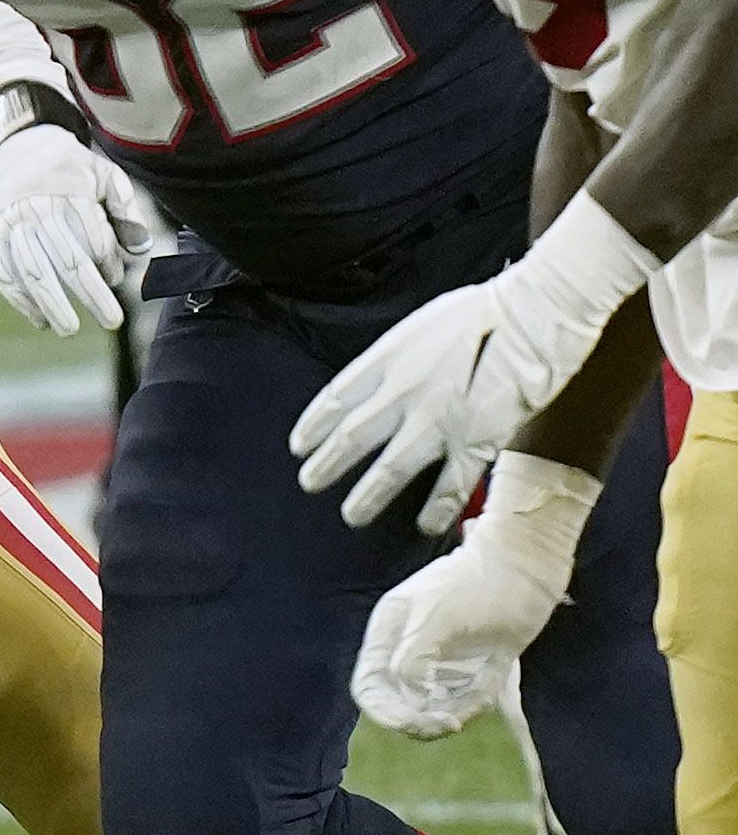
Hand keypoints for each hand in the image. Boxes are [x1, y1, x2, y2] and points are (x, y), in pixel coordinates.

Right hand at [0, 121, 159, 335]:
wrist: (20, 149)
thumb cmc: (72, 168)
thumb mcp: (105, 174)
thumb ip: (126, 209)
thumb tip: (142, 249)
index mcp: (70, 193)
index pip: (93, 238)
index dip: (109, 262)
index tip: (116, 278)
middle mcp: (37, 210)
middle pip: (66, 259)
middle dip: (90, 294)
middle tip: (112, 321)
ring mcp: (12, 224)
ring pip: (32, 270)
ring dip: (51, 303)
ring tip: (68, 329)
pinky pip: (3, 271)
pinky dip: (19, 298)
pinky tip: (38, 319)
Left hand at [294, 271, 606, 534]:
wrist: (535, 310)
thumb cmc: (488, 308)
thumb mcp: (424, 325)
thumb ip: (402, 358)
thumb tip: (389, 377)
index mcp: (386, 359)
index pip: (335, 400)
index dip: (314, 426)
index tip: (299, 445)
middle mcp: (401, 393)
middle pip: (351, 439)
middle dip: (326, 466)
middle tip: (310, 482)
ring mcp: (436, 420)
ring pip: (389, 471)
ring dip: (368, 497)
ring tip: (352, 515)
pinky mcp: (477, 441)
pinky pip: (450, 486)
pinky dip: (437, 508)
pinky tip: (427, 525)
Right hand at [352, 454, 599, 737]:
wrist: (526, 564)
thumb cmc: (478, 584)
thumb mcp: (436, 618)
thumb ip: (411, 657)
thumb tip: (406, 694)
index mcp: (390, 634)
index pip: (369, 687)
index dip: (386, 712)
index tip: (418, 722)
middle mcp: (410, 649)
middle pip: (398, 702)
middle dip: (420, 720)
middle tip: (450, 723)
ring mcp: (443, 658)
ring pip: (433, 706)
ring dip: (453, 712)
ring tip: (479, 697)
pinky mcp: (474, 664)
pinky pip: (466, 699)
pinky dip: (476, 702)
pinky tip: (493, 683)